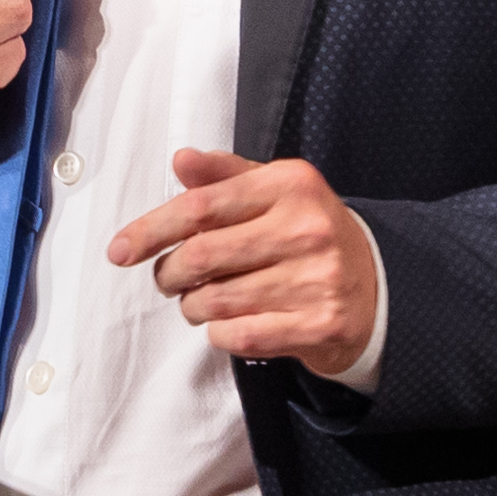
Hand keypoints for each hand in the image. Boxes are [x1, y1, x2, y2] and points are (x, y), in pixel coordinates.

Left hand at [109, 148, 378, 378]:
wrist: (377, 287)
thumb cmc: (308, 235)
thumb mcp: (275, 192)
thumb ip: (225, 176)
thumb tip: (181, 160)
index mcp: (291, 185)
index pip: (200, 207)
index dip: (150, 230)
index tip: (119, 250)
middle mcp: (307, 228)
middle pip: (201, 256)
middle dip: (169, 274)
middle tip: (170, 279)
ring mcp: (318, 279)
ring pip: (215, 300)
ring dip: (192, 306)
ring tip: (201, 301)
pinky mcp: (322, 324)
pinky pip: (240, 335)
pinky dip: (219, 333)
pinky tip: (227, 323)